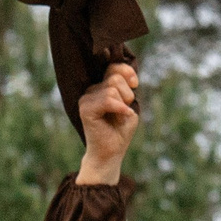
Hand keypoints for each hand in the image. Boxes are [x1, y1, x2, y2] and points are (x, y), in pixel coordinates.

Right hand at [75, 63, 140, 186]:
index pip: (114, 67)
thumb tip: (130, 76)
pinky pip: (107, 99)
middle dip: (127, 94)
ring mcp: (86, 99)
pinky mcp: (85, 108)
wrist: (111, 153)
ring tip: (119, 117)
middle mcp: (91, 90)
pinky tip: (122, 116)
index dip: (127, 72)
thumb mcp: (129, 105)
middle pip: (115, 77)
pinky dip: (119, 108)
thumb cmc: (120, 131)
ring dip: (123, 104)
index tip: (135, 84)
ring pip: (112, 88)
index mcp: (101, 87)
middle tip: (123, 111)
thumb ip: (127, 87)